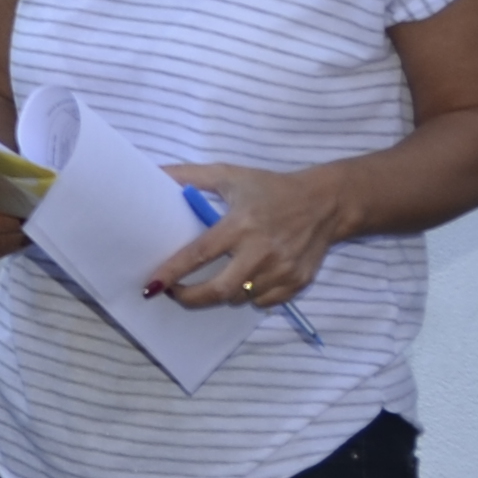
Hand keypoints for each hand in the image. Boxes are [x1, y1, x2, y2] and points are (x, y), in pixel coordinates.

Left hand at [145, 163, 350, 310]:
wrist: (326, 202)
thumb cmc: (272, 188)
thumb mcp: (231, 175)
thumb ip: (191, 176)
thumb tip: (155, 174)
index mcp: (241, 224)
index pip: (199, 254)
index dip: (172, 273)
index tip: (151, 286)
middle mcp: (261, 250)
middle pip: (219, 290)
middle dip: (191, 298)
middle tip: (175, 294)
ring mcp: (282, 270)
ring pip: (239, 298)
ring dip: (222, 293)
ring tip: (218, 276)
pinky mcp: (297, 282)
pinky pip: (262, 303)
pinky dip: (249, 297)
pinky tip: (248, 277)